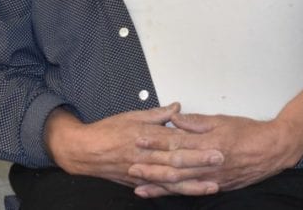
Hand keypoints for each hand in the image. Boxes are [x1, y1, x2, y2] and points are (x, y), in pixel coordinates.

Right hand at [44, 104, 222, 194]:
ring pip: (170, 180)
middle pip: (177, 160)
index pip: (176, 140)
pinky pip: (158, 189)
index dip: (196, 143)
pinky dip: (173, 192)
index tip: (214, 142)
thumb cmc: (107, 130)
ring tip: (211, 185)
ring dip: (192, 183)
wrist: (83, 150)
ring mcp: (142, 171)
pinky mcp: (137, 182)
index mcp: (146, 136)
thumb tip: (177, 108)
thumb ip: (157, 114)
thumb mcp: (132, 116)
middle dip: (199, 162)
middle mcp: (145, 156)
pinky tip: (187, 194)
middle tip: (219, 160)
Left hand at [131, 113, 298, 195]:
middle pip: (174, 166)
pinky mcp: (217, 186)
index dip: (156, 141)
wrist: (273, 150)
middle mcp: (208, 163)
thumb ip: (197, 122)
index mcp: (208, 143)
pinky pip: (191, 191)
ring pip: (180, 183)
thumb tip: (175, 118)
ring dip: (158, 184)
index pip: (176, 142)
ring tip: (139, 184)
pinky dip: (175, 193)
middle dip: (151, 166)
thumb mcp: (222, 120)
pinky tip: (163, 193)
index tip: (139, 138)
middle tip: (130, 164)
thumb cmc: (250, 133)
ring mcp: (212, 178)